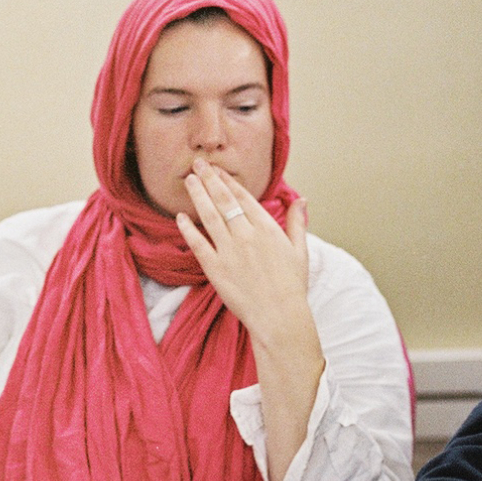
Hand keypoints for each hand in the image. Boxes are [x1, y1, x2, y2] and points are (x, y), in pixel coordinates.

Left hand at [174, 159, 315, 350]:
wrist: (279, 316)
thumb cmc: (292, 286)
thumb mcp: (300, 251)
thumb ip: (297, 222)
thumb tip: (301, 199)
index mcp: (267, 228)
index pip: (243, 197)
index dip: (227, 181)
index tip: (217, 169)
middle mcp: (246, 235)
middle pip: (223, 201)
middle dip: (209, 179)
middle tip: (197, 164)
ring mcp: (229, 251)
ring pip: (209, 216)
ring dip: (197, 196)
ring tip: (188, 180)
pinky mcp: (215, 269)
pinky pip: (198, 244)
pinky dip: (188, 229)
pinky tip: (180, 217)